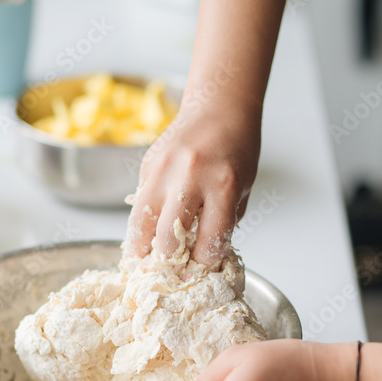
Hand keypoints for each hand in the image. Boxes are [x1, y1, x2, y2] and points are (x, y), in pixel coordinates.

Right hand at [124, 96, 260, 268]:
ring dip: (142, 251)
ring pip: (140, 227)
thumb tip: (204, 257)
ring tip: (146, 265)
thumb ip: (224, 222)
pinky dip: (142, 225)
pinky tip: (148, 235)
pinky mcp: (145, 168)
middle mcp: (189, 179)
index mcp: (222, 186)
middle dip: (170, 265)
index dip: (204, 265)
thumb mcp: (243, 187)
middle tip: (172, 275)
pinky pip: (138, 206)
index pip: (208, 244)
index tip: (201, 273)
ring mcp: (162, 172)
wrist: (218, 105)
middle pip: (168, 241)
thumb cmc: (237, 146)